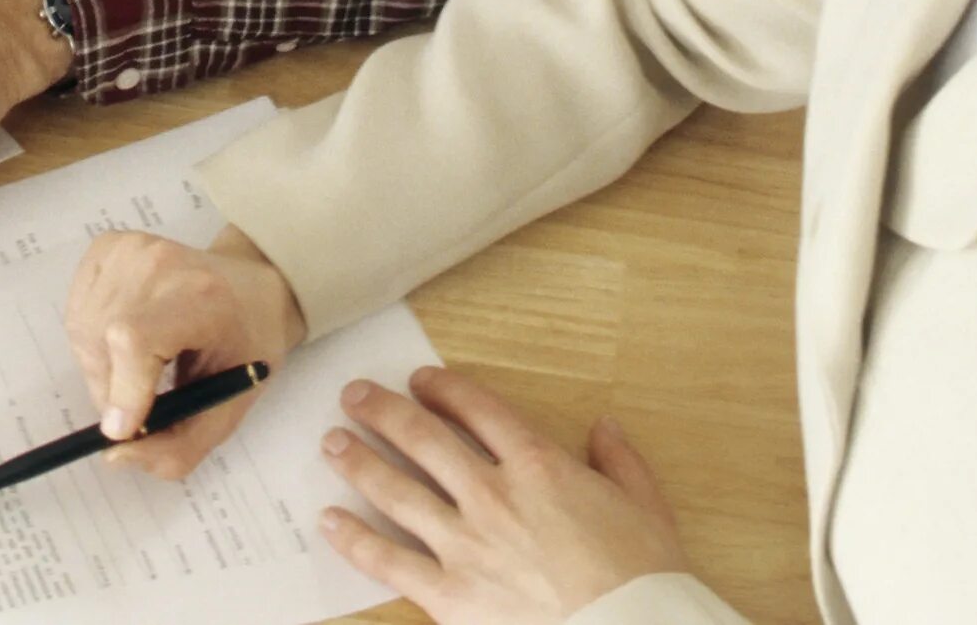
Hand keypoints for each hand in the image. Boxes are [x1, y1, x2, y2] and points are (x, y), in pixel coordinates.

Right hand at [65, 225, 308, 478]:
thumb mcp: (230, 409)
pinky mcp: (107, 246)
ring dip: (102, 370)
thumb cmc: (244, 348)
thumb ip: (178, 448)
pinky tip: (127, 339)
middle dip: (113, 392)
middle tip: (144, 403)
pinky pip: (78, 311)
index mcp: (202, 298)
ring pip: (83, 333)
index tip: (124, 430)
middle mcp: (159, 264)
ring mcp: (128, 250)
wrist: (249, 286)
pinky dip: (93, 340)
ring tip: (141, 368)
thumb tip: (114, 453)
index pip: (137, 339)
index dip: (122, 389)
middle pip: (103, 343)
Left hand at [317, 368, 690, 624]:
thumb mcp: (647, 507)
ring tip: (332, 443)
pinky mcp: (450, 595)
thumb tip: (604, 427)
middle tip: (354, 395)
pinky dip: (353, 539)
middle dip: (381, 411)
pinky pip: (388, 560)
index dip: (443, 388)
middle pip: (421, 438)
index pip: (477, 409)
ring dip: (357, 461)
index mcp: (538, 465)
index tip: (421, 381)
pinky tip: (329, 521)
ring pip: (395, 490)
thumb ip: (621, 462)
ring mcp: (465, 544)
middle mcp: (491, 494)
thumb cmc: (643, 578)